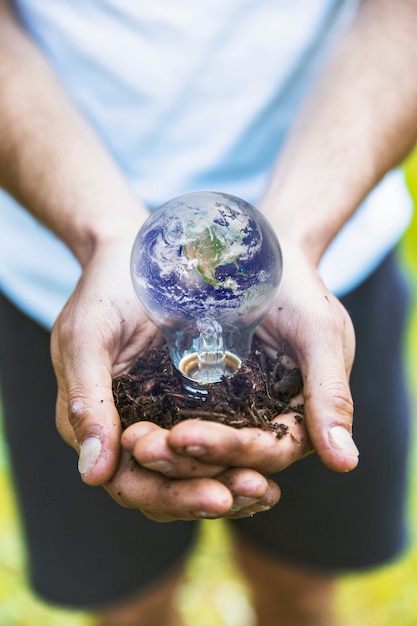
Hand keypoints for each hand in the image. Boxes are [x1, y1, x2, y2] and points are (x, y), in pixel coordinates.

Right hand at [51, 235, 279, 520]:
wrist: (140, 251)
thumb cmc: (106, 289)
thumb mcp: (88, 337)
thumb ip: (87, 400)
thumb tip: (93, 477)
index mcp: (100, 424)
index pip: (132, 483)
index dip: (173, 496)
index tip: (217, 495)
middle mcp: (132, 428)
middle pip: (169, 487)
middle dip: (210, 493)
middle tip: (255, 491)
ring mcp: (165, 416)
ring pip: (197, 470)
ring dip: (232, 482)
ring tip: (268, 488)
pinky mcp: (195, 400)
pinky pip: (218, 439)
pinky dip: (241, 455)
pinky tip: (272, 458)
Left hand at [144, 242, 357, 476]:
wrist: (262, 251)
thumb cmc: (299, 287)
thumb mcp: (319, 333)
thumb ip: (330, 394)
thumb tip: (345, 463)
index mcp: (298, 418)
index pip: (267, 452)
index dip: (230, 450)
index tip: (187, 438)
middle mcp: (262, 423)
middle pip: (226, 459)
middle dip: (186, 459)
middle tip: (142, 446)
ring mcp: (229, 411)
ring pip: (197, 447)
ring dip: (163, 452)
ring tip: (129, 440)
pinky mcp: (199, 395)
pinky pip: (176, 420)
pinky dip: (154, 426)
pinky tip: (123, 426)